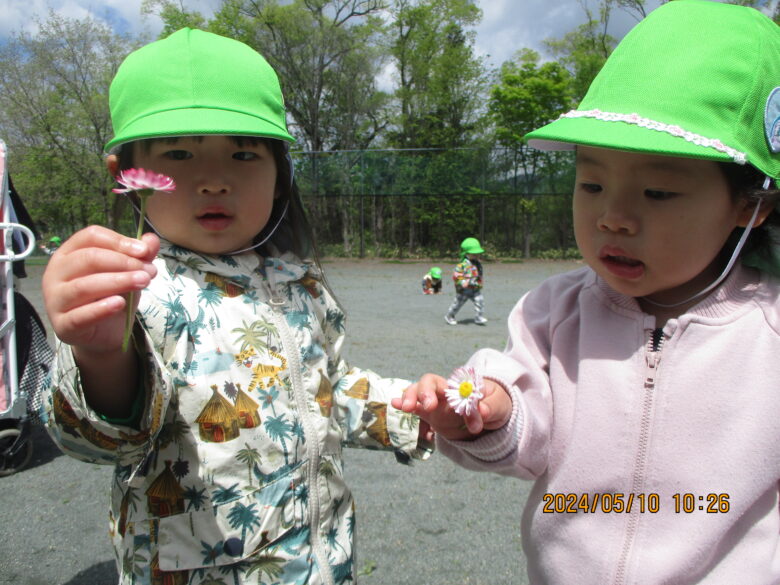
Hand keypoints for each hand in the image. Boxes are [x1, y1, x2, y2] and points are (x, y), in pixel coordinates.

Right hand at [42, 226, 159, 354]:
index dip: (118, 241)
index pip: (90, 237)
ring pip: (84, 286)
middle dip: (122, 262)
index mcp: (69, 253)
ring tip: (143, 282)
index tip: (144, 251)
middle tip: (148, 271)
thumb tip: (151, 239)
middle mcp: (56, 273)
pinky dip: (101, 309)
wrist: (104, 333)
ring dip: (117, 282)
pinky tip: (120, 304)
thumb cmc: (110, 296)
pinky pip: (80, 315)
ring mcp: (55, 299)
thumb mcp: (128, 273)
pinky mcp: (62, 324)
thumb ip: (139, 256)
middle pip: (88, 258)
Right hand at [392, 373, 511, 440]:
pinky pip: (417, 409)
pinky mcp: (432, 415)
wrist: (494, 417)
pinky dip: (405, 404)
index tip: (452, 408)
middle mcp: (446, 391)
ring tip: (406, 407)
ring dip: (411, 397)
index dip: (450, 393)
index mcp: (461, 386)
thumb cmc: (496, 404)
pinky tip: (394, 404)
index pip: (449, 383)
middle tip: (425, 406)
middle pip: (428, 383)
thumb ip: (490, 408)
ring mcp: (437, 403)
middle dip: (423, 392)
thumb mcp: (498, 405)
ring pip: (418, 393)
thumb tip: (482, 412)